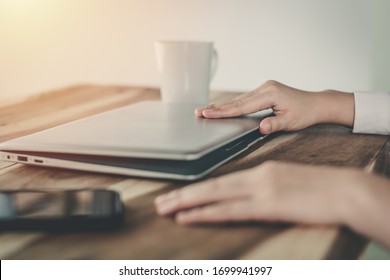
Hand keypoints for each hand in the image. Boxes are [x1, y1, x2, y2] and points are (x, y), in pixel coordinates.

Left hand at [154, 161, 389, 248]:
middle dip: (183, 194)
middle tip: (160, 202)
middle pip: (211, 186)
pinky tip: (188, 216)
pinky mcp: (267, 205)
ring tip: (164, 208)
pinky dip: (205, 212)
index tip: (180, 194)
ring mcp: (260, 190)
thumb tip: (249, 198)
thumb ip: (266, 188)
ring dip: (186, 202)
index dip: (198, 188)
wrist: (345, 190)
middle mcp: (256, 177)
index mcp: (261, 171)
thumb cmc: (321, 189)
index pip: (222, 181)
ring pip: (214, 195)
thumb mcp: (287, 183)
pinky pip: (229, 210)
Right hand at [195, 80, 354, 133]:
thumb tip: (261, 129)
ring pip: (238, 99)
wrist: (316, 104)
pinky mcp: (264, 90)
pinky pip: (244, 99)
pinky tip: (221, 107)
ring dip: (221, 105)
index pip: (241, 106)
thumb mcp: (291, 122)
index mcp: (270, 94)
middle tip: (198, 112)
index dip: (223, 111)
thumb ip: (274, 125)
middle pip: (236, 101)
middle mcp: (265, 88)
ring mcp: (264, 87)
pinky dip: (232, 104)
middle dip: (216, 107)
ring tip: (204, 110)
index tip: (207, 113)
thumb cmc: (305, 113)